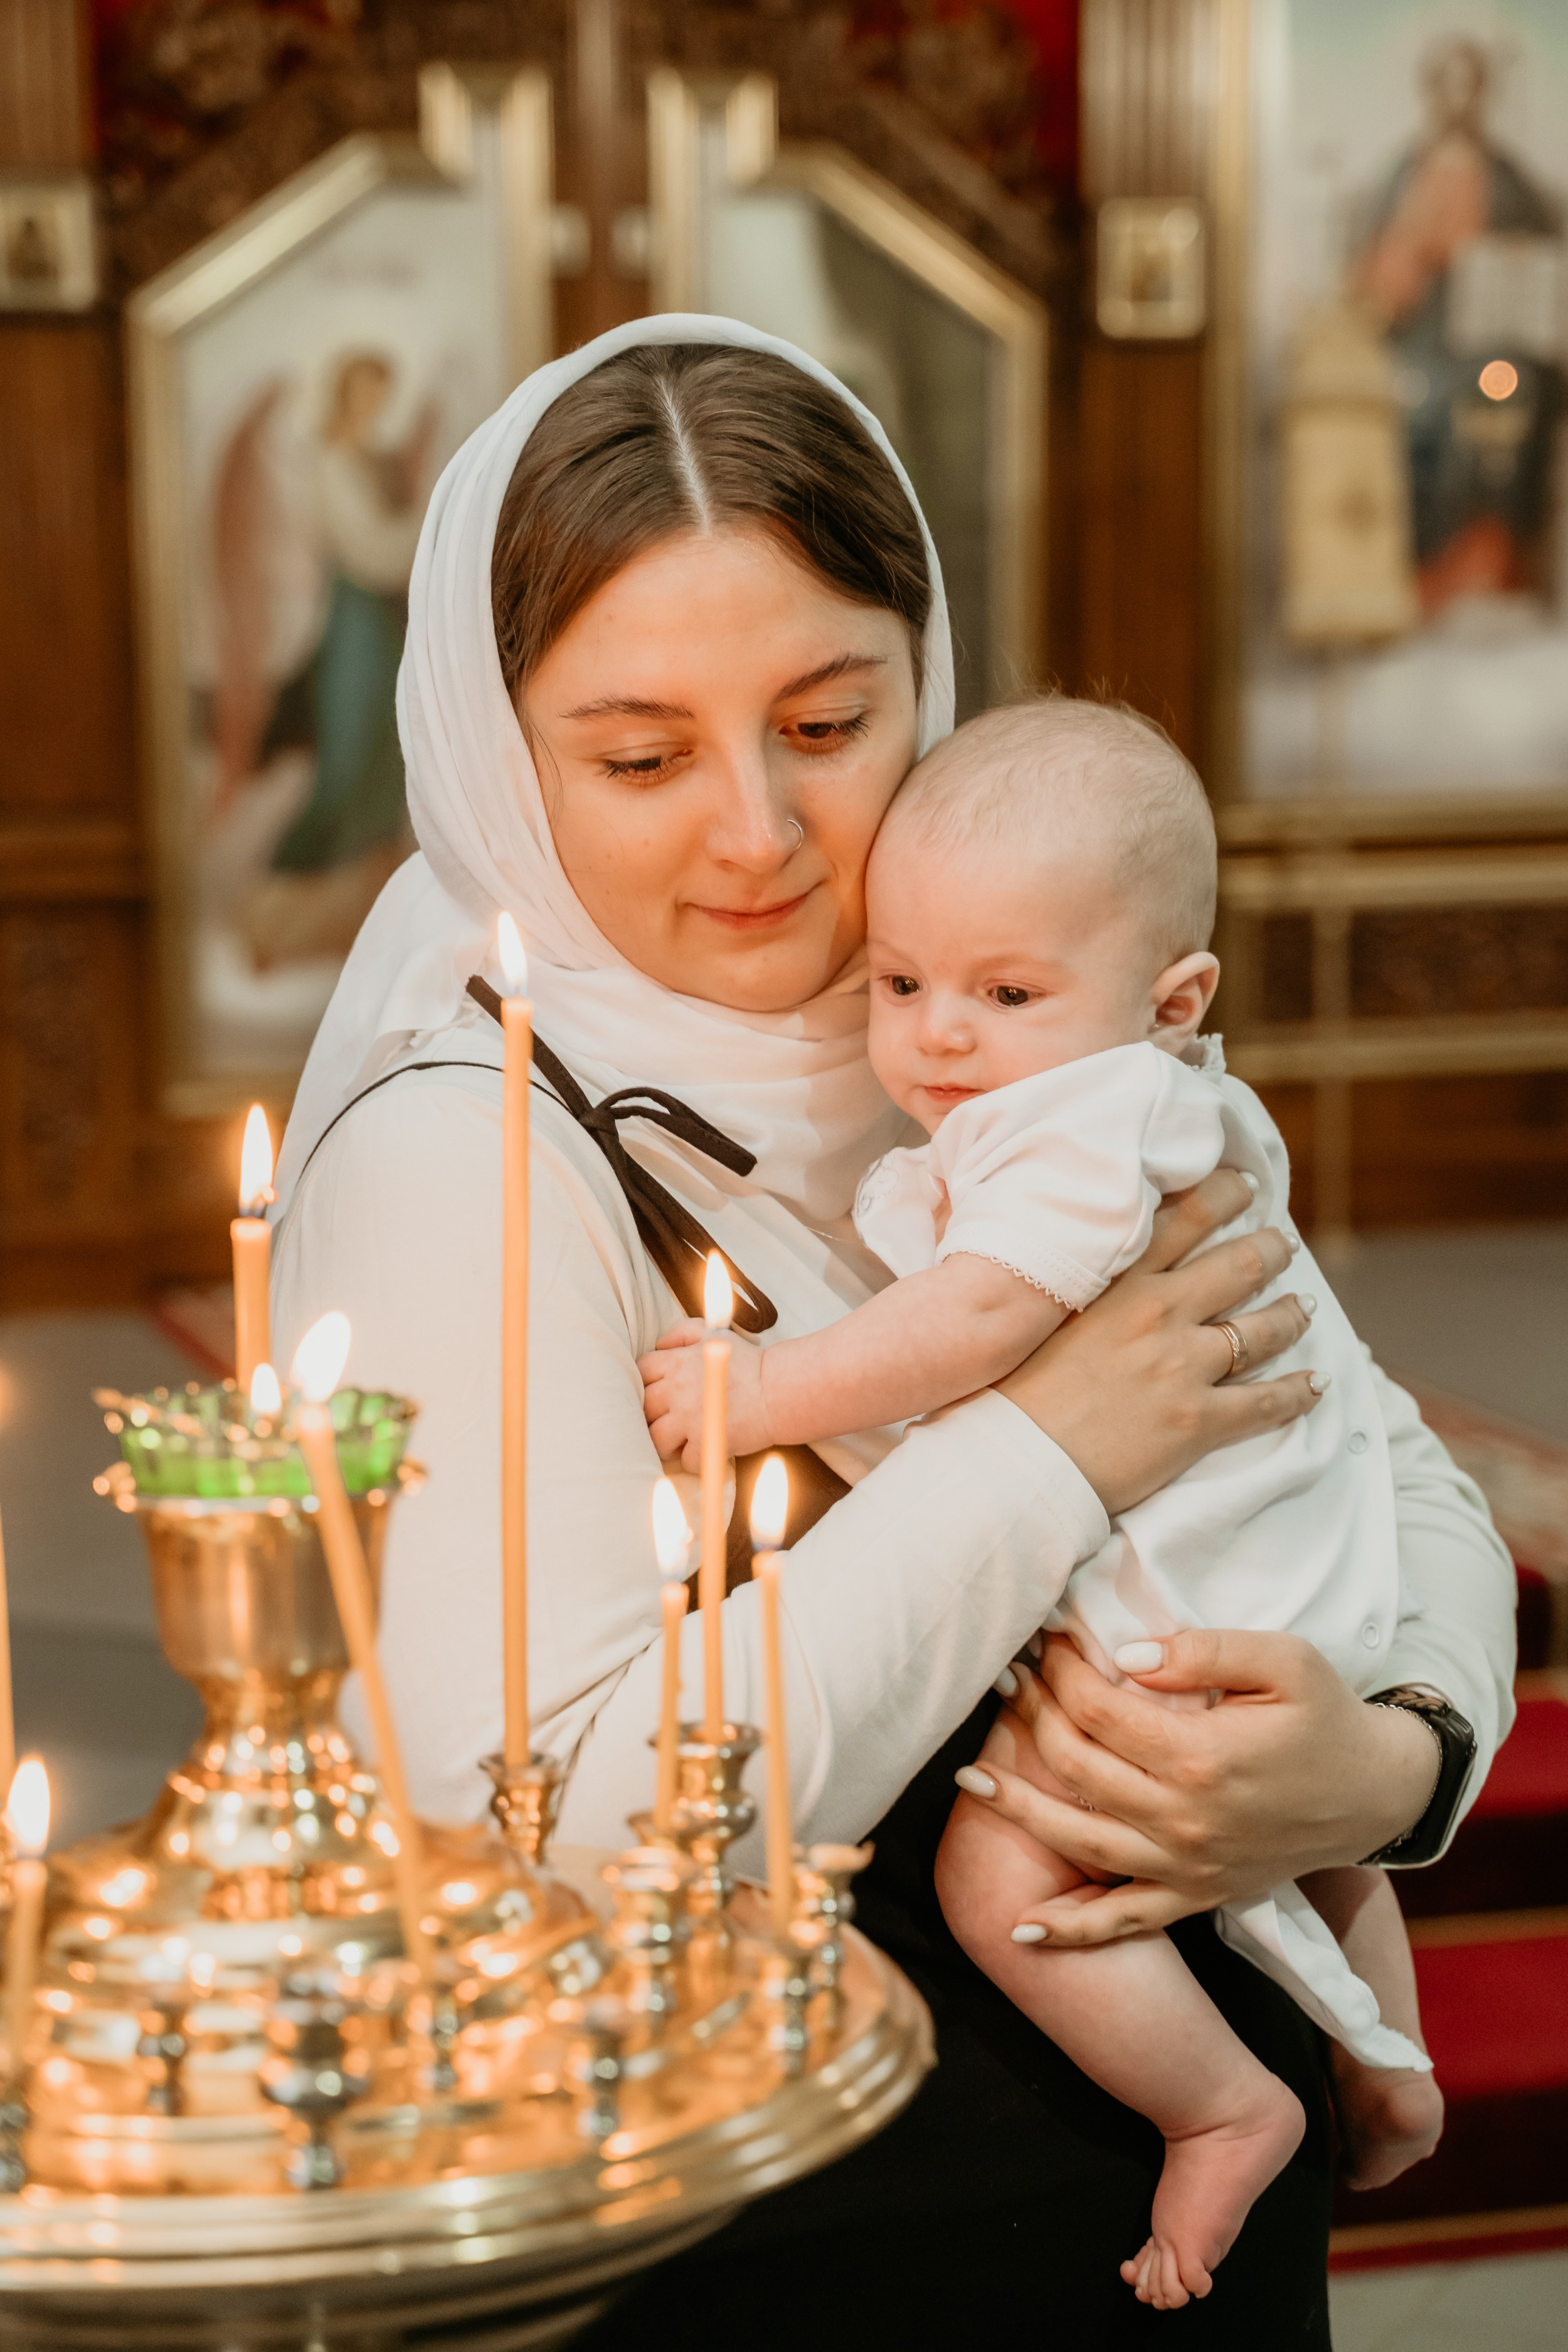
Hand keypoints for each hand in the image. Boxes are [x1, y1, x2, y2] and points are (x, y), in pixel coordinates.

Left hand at [638, 1323, 768, 1468]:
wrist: (780, 1390)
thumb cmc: (750, 1362)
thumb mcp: (715, 1334)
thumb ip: (683, 1333)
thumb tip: (659, 1345)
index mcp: (677, 1363)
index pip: (641, 1372)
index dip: (647, 1382)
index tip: (661, 1390)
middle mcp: (677, 1391)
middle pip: (643, 1408)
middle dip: (653, 1415)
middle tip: (670, 1418)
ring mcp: (689, 1419)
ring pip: (656, 1439)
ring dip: (667, 1441)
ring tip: (683, 1439)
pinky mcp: (705, 1443)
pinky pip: (685, 1460)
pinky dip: (694, 1459)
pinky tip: (706, 1448)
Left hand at [960, 1631, 1440, 1944]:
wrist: (1377, 1795)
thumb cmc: (1328, 1717)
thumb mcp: (1285, 1661)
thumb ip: (1204, 1651)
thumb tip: (1127, 1657)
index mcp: (1202, 1756)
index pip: (1100, 1709)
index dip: (1063, 1670)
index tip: (1045, 1640)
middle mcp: (1186, 1819)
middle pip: (1078, 1767)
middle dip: (1032, 1719)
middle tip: (1007, 1681)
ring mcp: (1188, 1866)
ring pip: (1080, 1841)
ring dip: (1019, 1810)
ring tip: (971, 1778)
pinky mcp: (1197, 1896)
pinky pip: (1124, 1921)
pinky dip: (1071, 1931)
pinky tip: (1021, 1926)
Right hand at [997, 1169, 1320, 1515]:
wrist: (1014, 1461)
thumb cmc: (1010, 1391)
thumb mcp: (1038, 1315)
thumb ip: (1073, 1284)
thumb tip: (1070, 1257)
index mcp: (1118, 1283)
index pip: (1185, 1219)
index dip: (1224, 1195)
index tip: (1244, 1186)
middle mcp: (1159, 1314)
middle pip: (1239, 1266)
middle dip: (1271, 1250)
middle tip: (1283, 1245)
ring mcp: (1183, 1367)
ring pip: (1263, 1329)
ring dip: (1292, 1315)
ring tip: (1304, 1308)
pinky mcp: (1197, 1422)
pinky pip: (1266, 1403)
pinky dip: (1297, 1392)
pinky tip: (1315, 1384)